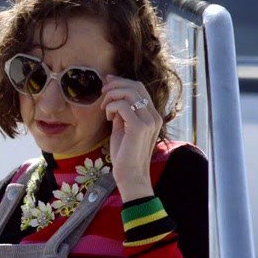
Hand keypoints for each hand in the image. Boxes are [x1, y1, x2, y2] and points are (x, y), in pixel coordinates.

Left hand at [100, 74, 162, 201]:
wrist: (130, 175)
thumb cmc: (124, 154)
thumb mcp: (122, 127)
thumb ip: (121, 112)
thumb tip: (113, 94)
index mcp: (152, 115)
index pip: (139, 88)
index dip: (122, 81)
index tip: (107, 82)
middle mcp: (154, 116)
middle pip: (136, 86)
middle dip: (115, 84)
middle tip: (102, 92)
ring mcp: (149, 121)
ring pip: (129, 93)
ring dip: (112, 96)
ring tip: (104, 109)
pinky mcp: (140, 127)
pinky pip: (123, 106)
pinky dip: (111, 108)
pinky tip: (108, 118)